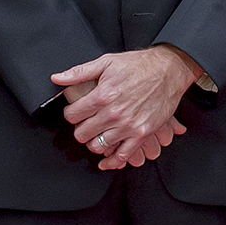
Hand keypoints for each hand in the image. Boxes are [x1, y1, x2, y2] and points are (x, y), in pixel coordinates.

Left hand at [53, 46, 199, 169]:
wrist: (168, 71)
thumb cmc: (138, 65)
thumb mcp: (106, 62)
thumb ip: (79, 72)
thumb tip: (57, 78)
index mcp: (103, 95)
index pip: (73, 115)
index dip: (70, 114)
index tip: (75, 112)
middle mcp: (114, 113)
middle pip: (82, 133)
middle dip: (80, 129)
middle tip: (85, 123)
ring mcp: (128, 126)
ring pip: (97, 146)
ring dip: (93, 142)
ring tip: (96, 134)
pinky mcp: (141, 134)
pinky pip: (122, 156)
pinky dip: (111, 162)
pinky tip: (105, 161)